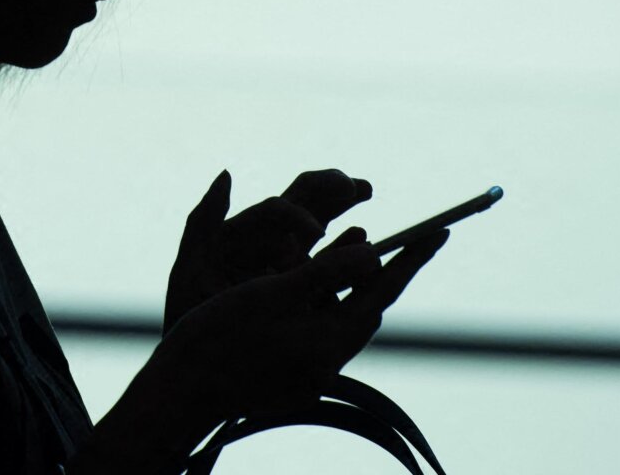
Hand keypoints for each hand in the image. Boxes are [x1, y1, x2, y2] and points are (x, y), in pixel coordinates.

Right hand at [162, 227, 448, 428]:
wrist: (179, 389)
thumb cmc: (220, 336)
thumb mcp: (274, 293)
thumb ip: (326, 272)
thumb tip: (375, 256)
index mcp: (331, 341)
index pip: (384, 291)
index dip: (413, 258)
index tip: (439, 232)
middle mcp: (328, 361)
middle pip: (368, 307)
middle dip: (381, 269)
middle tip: (401, 237)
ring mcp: (310, 372)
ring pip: (343, 315)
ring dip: (350, 279)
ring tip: (359, 237)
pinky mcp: (291, 374)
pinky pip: (320, 327)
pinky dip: (325, 297)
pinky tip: (312, 275)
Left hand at [165, 168, 373, 333]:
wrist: (197, 362)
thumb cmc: (189, 310)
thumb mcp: (190, 268)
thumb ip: (203, 222)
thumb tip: (226, 174)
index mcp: (246, 231)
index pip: (278, 209)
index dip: (297, 213)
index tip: (314, 231)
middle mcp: (272, 241)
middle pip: (308, 203)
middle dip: (335, 190)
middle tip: (361, 188)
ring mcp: (295, 265)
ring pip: (327, 229)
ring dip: (349, 217)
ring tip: (367, 210)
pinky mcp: (309, 292)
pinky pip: (335, 271)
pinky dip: (353, 260)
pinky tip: (368, 258)